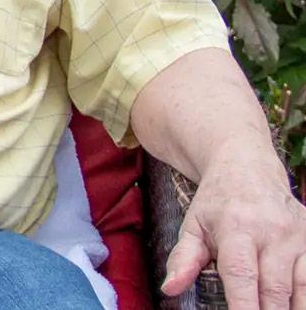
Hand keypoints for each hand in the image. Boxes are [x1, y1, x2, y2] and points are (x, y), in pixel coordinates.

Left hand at [163, 152, 305, 308]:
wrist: (246, 167)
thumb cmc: (217, 202)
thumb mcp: (193, 225)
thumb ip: (183, 258)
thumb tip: (169, 288)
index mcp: (236, 227)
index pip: (241, 275)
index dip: (243, 306)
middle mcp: (273, 232)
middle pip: (275, 288)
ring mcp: (298, 235)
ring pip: (302, 287)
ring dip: (292, 309)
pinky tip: (296, 305)